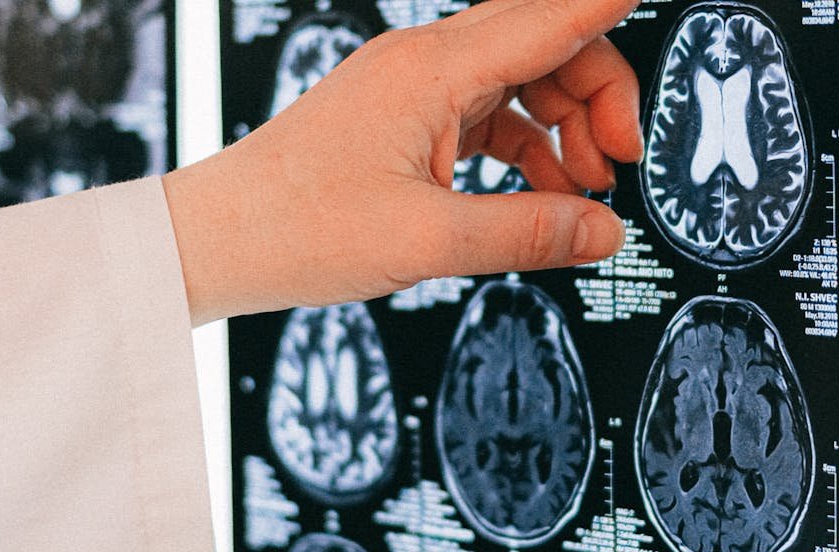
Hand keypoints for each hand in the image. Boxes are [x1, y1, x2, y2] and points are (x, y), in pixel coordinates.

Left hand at [163, 0, 642, 323]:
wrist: (217, 241)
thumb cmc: (295, 229)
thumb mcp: (426, 239)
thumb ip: (528, 232)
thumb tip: (603, 231)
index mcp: (429, 72)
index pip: (549, 17)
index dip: (607, 6)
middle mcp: (422, 66)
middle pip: (543, 45)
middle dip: (596, 94)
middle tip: (621, 161)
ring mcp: (410, 92)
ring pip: (517, 81)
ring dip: (562, 126)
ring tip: (584, 189)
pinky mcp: (402, 122)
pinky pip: (486, 117)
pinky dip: (523, 149)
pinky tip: (540, 194)